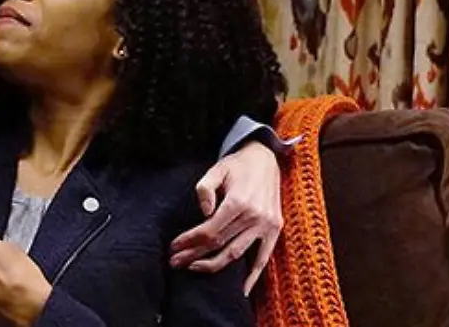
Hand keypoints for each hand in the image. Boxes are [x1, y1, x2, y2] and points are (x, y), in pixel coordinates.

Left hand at [169, 141, 282, 293]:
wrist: (265, 158)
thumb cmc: (237, 165)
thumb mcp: (217, 169)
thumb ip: (205, 189)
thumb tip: (204, 213)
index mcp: (238, 202)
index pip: (209, 230)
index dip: (189, 241)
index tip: (173, 246)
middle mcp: (254, 217)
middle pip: (219, 244)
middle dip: (194, 255)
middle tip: (174, 262)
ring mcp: (266, 226)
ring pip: (236, 254)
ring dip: (213, 265)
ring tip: (193, 268)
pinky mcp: (275, 230)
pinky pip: (263, 259)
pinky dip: (253, 277)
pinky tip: (241, 291)